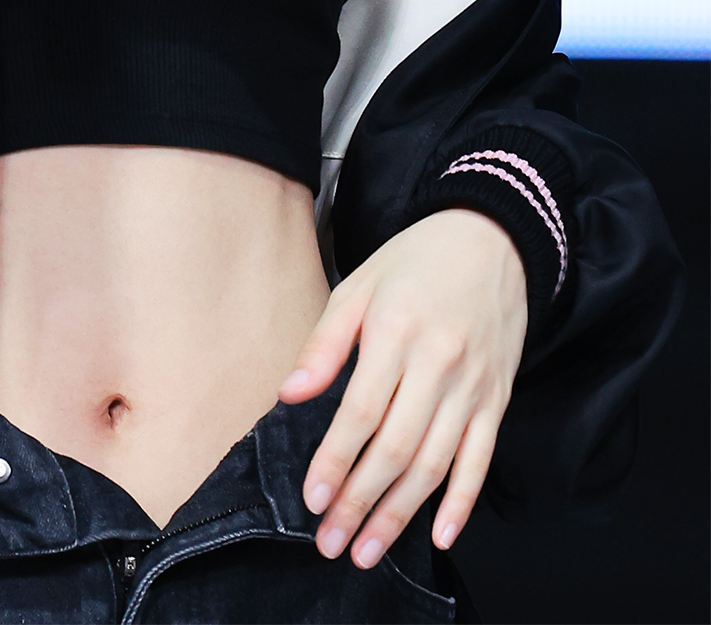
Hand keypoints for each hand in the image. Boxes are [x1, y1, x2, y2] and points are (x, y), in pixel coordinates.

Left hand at [278, 209, 527, 569]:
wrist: (493, 238)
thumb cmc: (415, 261)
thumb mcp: (359, 284)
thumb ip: (325, 342)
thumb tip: (289, 394)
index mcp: (397, 331)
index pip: (361, 412)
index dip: (335, 460)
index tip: (312, 498)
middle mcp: (439, 364)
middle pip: (396, 449)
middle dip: (360, 503)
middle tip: (331, 542)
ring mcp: (474, 385)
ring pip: (436, 464)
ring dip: (400, 515)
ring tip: (369, 550)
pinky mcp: (498, 398)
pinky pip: (481, 459)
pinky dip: (463, 502)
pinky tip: (440, 536)